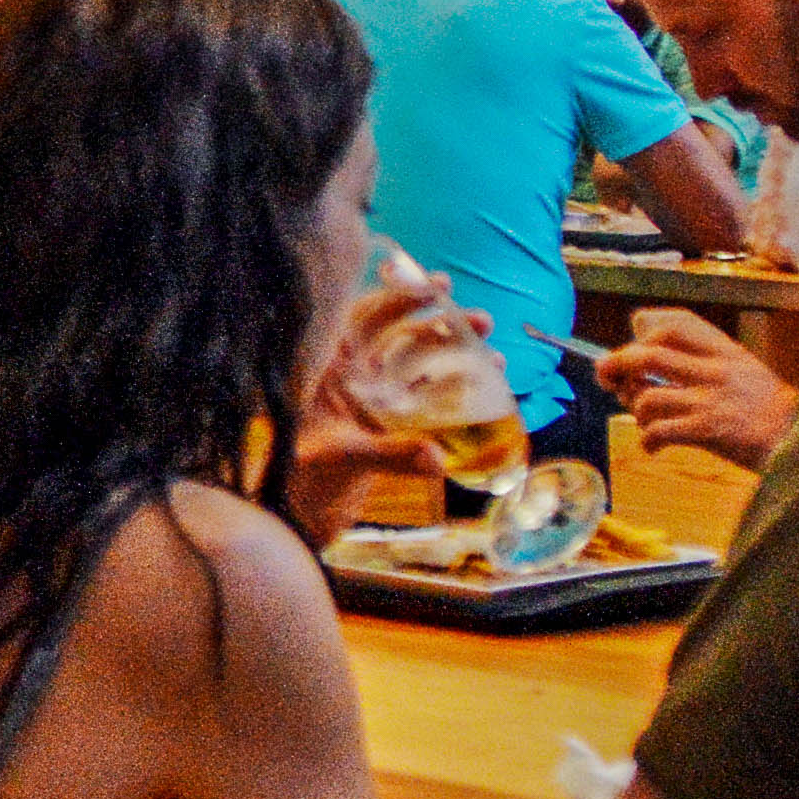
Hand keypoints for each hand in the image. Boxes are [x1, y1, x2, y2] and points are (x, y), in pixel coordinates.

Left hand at [280, 265, 472, 532]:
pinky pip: (429, 394)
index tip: (436, 287)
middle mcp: (354, 375)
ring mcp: (375, 396)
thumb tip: (437, 458)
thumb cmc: (307, 476)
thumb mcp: (344, 457)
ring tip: (494, 347)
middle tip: (482, 319)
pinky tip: (492, 378)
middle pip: (401, 335)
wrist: (304, 511)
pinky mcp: (392, 420)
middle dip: (442, 322)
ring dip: (456, 351)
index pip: (364, 318)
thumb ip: (388, 455)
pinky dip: (459, 385)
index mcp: (330, 368)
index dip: (399, 297)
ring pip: (420, 361)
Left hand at [599, 309, 798, 469]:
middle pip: (647, 355)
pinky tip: (654, 447)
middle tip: (607, 378)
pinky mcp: (709, 431)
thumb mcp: (744, 372)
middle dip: (616, 365)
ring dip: (635, 410)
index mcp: (725, 351)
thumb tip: (647, 366)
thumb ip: (704, 364)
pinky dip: (648, 440)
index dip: (644, 328)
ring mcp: (711, 400)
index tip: (634, 340)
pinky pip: (659, 431)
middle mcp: (716, 370)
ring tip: (645, 421)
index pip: (675, 323)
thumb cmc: (768, 411)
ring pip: (648, 396)